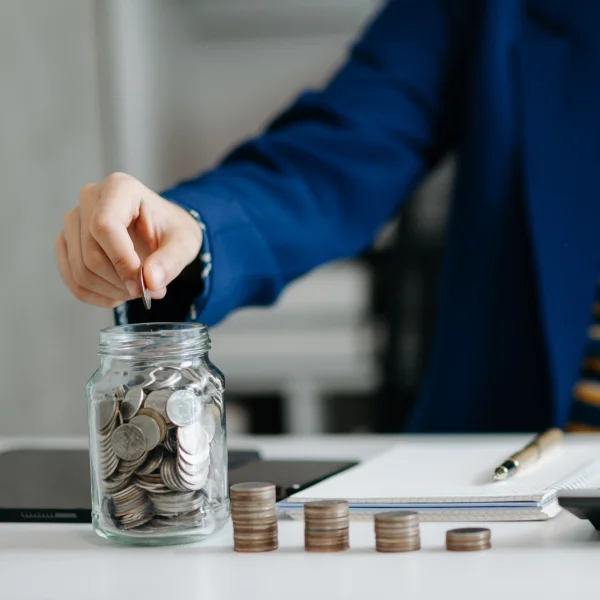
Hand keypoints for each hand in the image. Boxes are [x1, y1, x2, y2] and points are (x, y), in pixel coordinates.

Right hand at [56, 172, 202, 307]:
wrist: (162, 229)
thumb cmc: (172, 231)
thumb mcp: (184, 244)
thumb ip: (171, 261)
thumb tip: (150, 281)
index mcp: (120, 188)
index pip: (105, 226)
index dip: (121, 261)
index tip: (142, 286)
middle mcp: (89, 198)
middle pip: (91, 254)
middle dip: (121, 282)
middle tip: (149, 291)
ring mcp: (73, 220)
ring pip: (80, 270)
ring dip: (111, 291)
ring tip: (138, 290)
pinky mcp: (67, 242)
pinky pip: (72, 279)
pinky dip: (97, 295)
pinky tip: (119, 294)